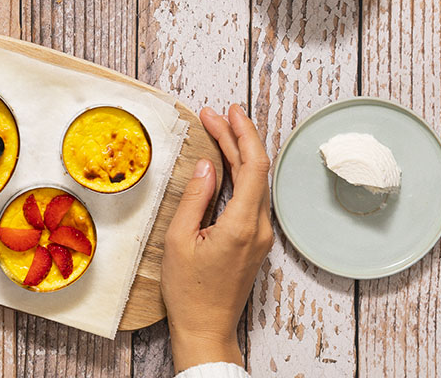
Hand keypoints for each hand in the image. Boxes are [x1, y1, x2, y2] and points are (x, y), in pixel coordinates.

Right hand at [161, 104, 273, 370]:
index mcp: (242, 225)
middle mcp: (260, 228)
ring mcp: (261, 235)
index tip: (228, 112)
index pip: (253, 166)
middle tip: (214, 115)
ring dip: (238, 154)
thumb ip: (196, 197)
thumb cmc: (188, 291)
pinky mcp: (256, 241)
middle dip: (236, 137)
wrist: (206, 328)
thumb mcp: (179, 239)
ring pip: (256, 182)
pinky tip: (226, 163)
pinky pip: (252, 198)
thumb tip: (208, 165)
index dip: (243, 133)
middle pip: (256, 170)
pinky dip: (240, 174)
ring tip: (217, 130)